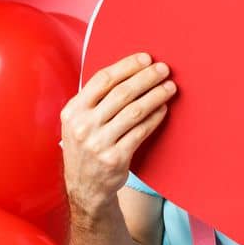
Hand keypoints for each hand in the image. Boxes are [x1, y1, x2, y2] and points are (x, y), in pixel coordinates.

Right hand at [59, 52, 177, 214]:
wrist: (84, 186)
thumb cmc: (87, 145)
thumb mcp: (78, 121)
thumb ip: (95, 99)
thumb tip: (129, 70)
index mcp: (73, 111)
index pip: (102, 80)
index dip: (127, 66)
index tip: (146, 58)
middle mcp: (83, 126)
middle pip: (122, 93)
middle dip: (146, 77)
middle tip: (164, 69)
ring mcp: (98, 143)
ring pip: (134, 111)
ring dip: (156, 96)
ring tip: (170, 87)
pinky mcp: (115, 158)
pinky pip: (141, 131)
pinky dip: (155, 117)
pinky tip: (164, 109)